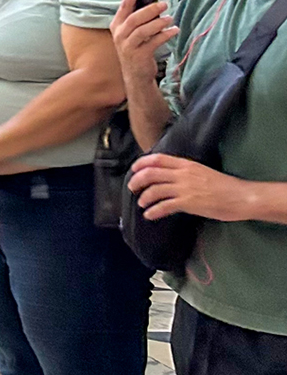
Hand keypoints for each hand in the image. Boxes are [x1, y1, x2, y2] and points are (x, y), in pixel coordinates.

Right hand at [110, 0, 176, 86]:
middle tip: (164, 4)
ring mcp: (128, 45)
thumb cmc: (136, 48)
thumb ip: (132, 14)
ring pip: (143, 30)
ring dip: (158, 23)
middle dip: (150, 9)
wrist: (135, 74)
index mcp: (117, 25)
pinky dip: (165, 35)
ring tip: (170, 19)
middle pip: (134, 18)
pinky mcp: (139, 55)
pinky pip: (153, 42)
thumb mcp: (130, 31)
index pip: (124, 5)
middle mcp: (120, 34)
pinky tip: (174, 31)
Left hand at [129, 153, 254, 221]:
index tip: (134, 169)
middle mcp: (182, 174)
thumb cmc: (225, 186)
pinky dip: (153, 211)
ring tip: (142, 203)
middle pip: (151, 173)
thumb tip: (170, 176)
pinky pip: (164, 206)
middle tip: (132, 187)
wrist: (241, 197)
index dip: (142, 163)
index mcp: (186, 164)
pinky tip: (149, 215)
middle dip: (137, 180)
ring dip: (144, 197)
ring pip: (155, 190)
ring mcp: (184, 188)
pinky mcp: (188, 203)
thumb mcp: (202, 172)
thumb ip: (185, 172)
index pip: (157, 159)